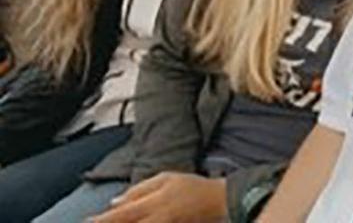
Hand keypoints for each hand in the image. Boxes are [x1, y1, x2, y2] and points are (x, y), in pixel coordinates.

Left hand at [88, 173, 226, 222]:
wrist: (221, 202)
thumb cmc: (193, 187)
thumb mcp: (166, 179)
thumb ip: (139, 190)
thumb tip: (113, 203)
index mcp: (153, 203)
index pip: (120, 215)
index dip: (101, 221)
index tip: (86, 221)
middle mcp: (156, 220)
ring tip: (111, 221)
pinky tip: (132, 222)